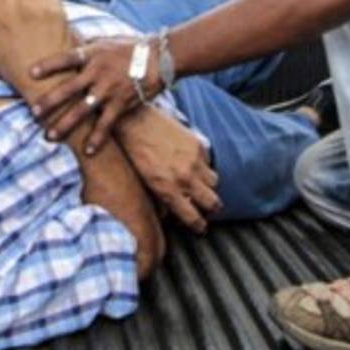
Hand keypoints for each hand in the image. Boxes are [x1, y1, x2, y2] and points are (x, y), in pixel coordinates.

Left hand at [31, 37, 158, 152]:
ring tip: (49, 136)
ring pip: (82, 111)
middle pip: (68, 89)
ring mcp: (109, 90)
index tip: (29, 73)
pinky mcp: (122, 104)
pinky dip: (97, 139)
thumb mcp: (105, 41)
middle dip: (49, 102)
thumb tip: (65, 45)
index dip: (48, 65)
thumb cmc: (130, 47)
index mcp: (92, 55)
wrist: (160, 57)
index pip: (65, 59)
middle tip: (33, 113)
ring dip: (65, 125)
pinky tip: (87, 151)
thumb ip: (85, 48)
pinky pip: (106, 124)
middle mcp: (98, 73)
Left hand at [119, 114, 219, 233]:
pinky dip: (203, 167)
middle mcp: (185, 177)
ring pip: (214, 183)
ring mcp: (194, 160)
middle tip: (207, 209)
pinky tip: (192, 165)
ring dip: (208, 187)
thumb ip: (159, 201)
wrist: (136, 123)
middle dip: (212, 209)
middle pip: (213, 203)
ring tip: (199, 185)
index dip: (199, 226)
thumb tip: (168, 214)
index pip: (193, 217)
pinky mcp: (198, 145)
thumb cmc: (135, 154)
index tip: (200, 227)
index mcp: (168, 190)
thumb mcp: (143, 183)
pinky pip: (209, 163)